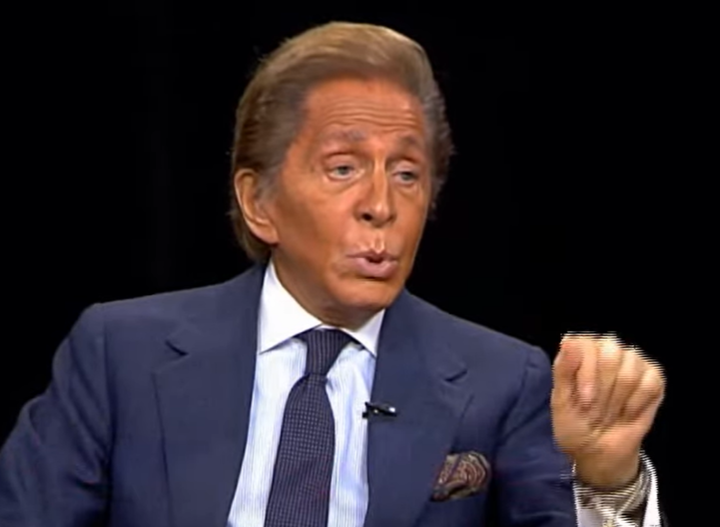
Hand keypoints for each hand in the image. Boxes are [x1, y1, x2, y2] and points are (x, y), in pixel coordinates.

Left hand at [551, 333, 664, 488]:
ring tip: (609, 412)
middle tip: (595, 409)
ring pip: (631, 370)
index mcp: (580, 349)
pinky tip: (627, 412)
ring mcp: (631, 361)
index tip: (584, 401)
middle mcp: (606, 348)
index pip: (586, 345)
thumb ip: (563, 369)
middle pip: (611, 353)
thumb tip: (569, 341)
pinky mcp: (652, 377)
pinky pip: (651, 382)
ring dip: (618, 400)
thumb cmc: (574, 423)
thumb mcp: (560, 401)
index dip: (587, 374)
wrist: (597, 451)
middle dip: (603, 389)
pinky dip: (637, 403)